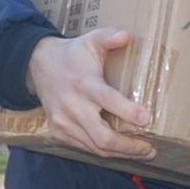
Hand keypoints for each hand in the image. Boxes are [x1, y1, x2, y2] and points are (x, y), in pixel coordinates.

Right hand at [27, 30, 155, 159]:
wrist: (38, 66)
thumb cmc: (72, 55)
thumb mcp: (90, 40)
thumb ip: (108, 37)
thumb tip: (126, 36)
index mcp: (84, 84)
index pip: (108, 100)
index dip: (128, 112)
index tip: (147, 119)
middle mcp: (73, 106)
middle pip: (103, 137)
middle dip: (129, 146)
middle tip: (150, 149)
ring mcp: (64, 122)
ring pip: (96, 147)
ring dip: (121, 153)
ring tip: (142, 152)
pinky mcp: (60, 132)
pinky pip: (86, 148)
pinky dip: (105, 151)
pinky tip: (121, 149)